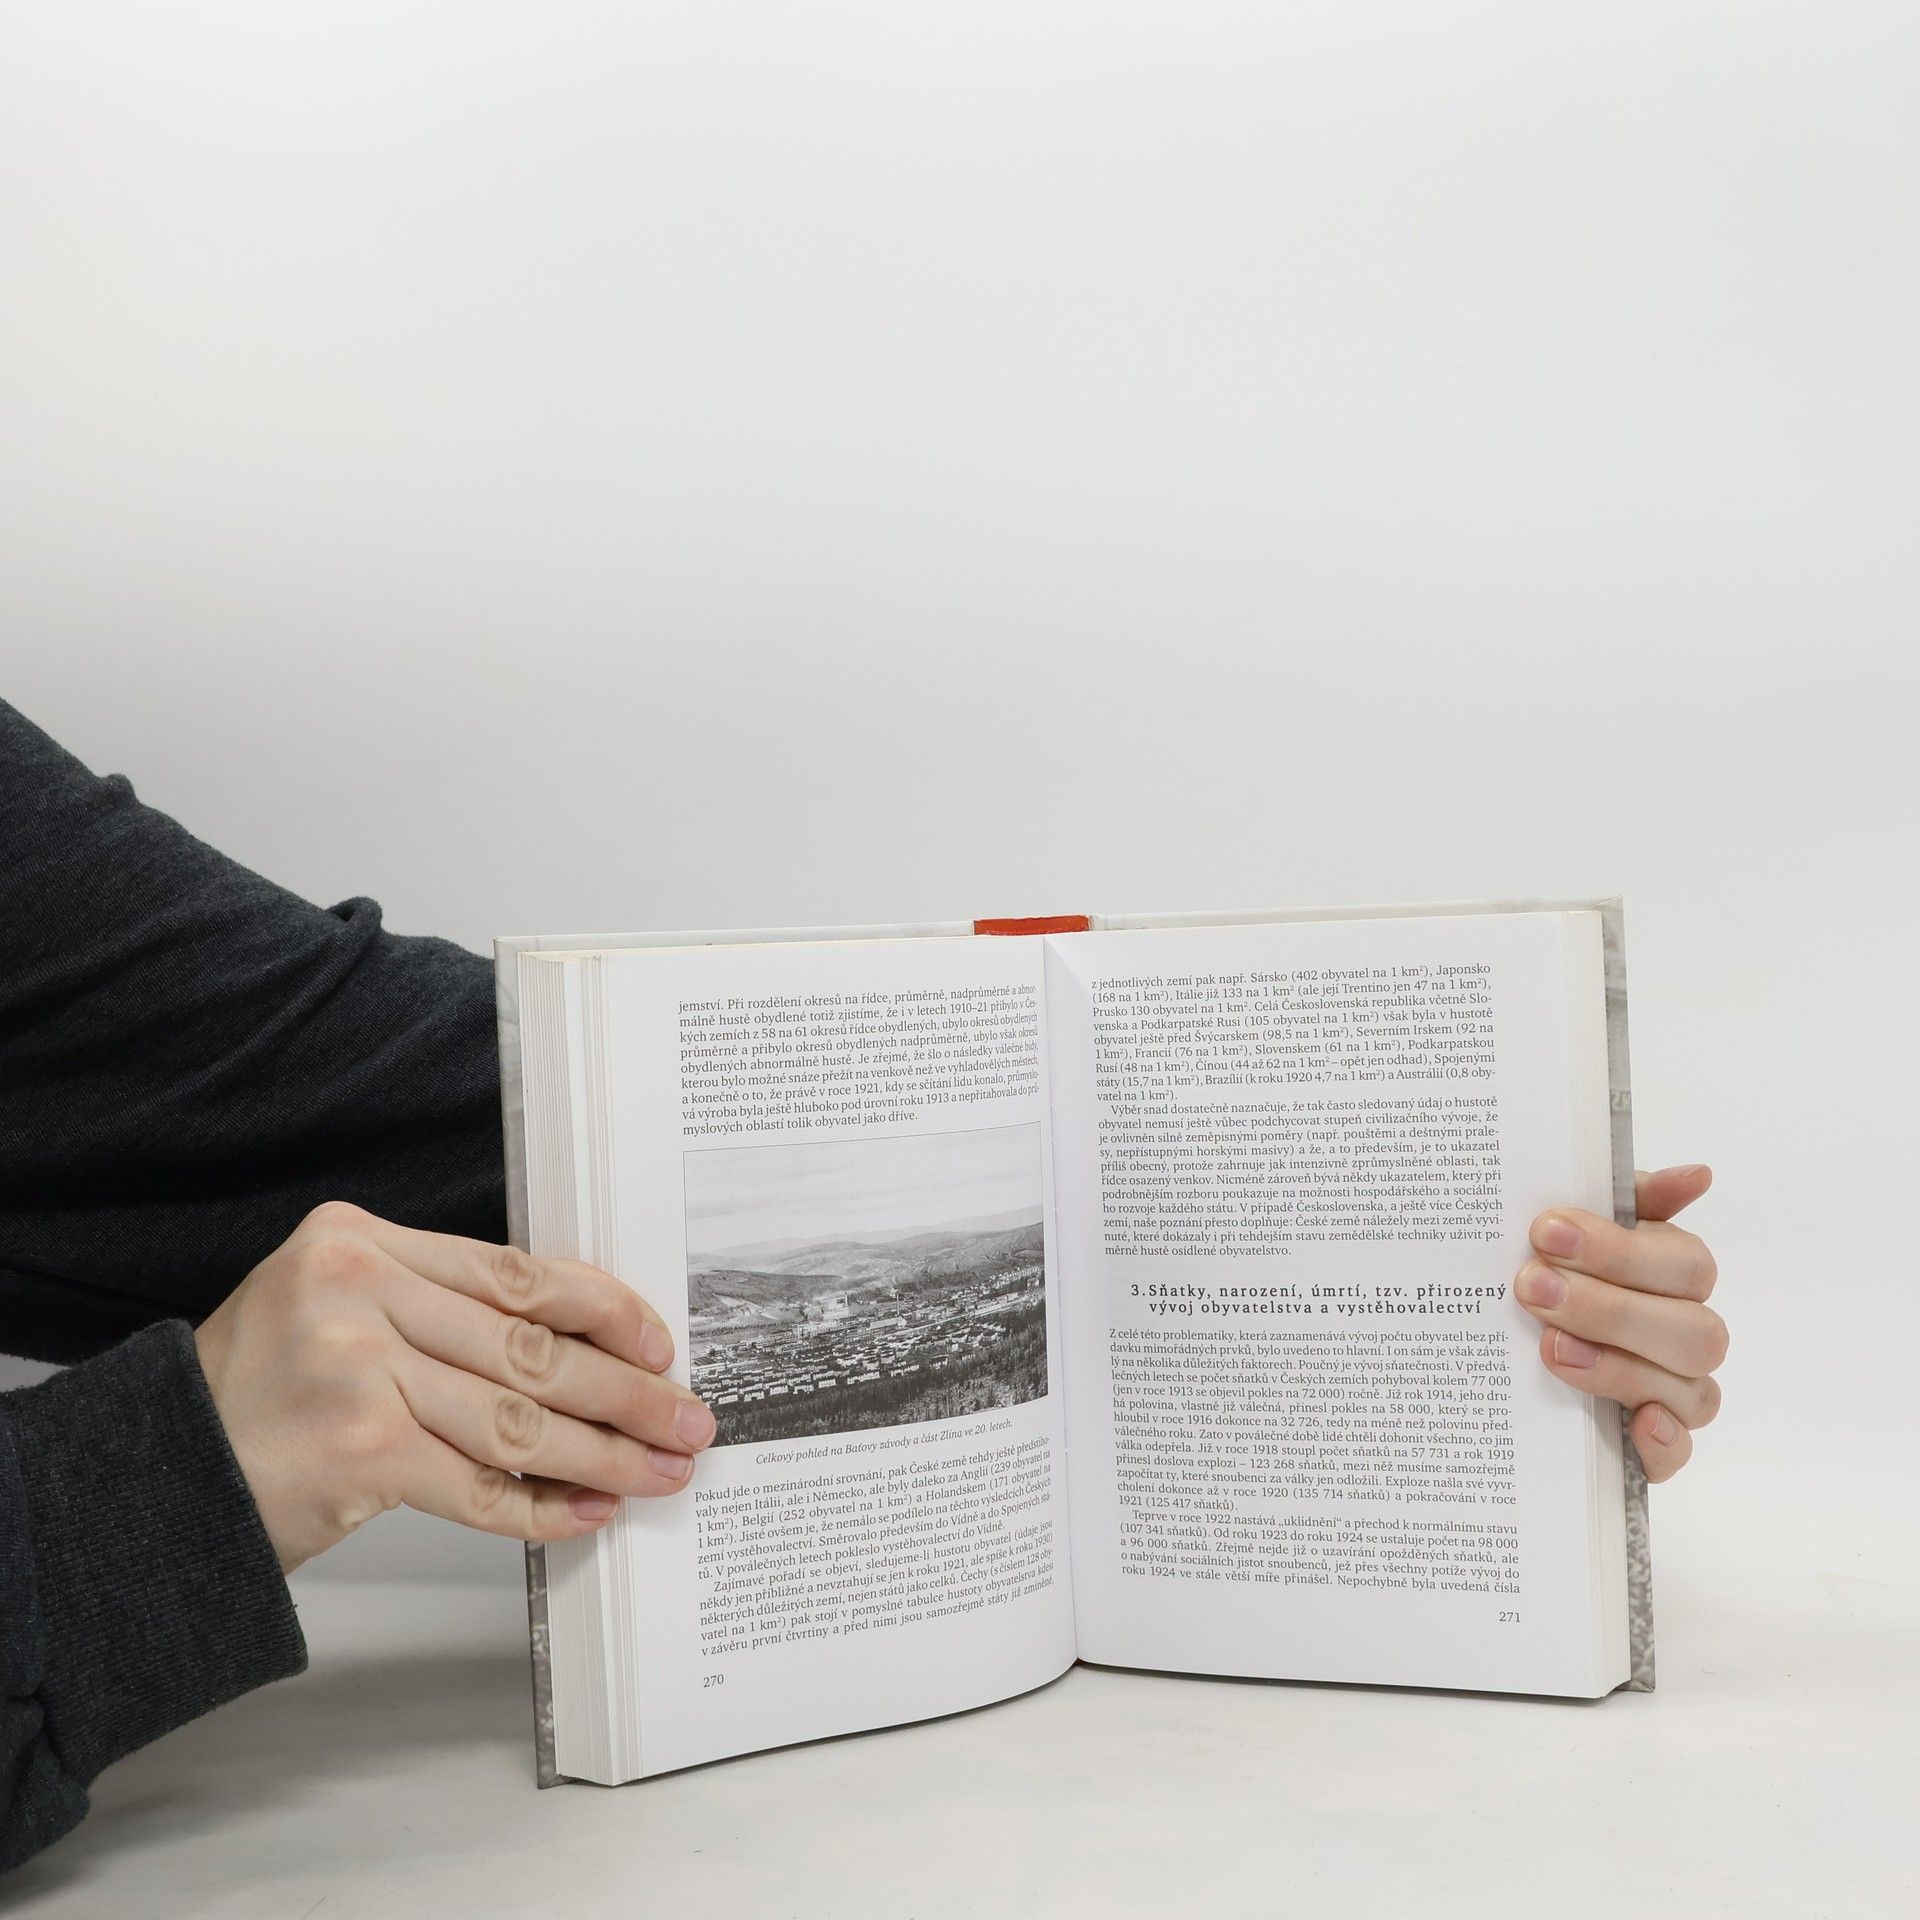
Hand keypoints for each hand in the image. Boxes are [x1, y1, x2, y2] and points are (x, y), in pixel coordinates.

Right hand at [193, 1201, 714, 1572]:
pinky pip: (478, 1482)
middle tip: (686, 1420)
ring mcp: (356, 1369)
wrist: (158, 1477)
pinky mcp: (358, 1451)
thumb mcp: (340, 1309)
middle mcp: (356, 1290)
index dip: (604, 1310)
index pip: (516, 1272)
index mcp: (359, 1239)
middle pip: (530, 1344)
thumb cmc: (262, 1393)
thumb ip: (441, 1309)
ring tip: (658, 1472)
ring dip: (602, 1453)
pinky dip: (541, 1506)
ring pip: (517, 1415)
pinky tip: (588, 1513)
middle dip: (625, 1391)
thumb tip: (587, 1347)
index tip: (659, 1345)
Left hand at [1515, 1164, 1725, 1482]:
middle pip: (1689, 1328)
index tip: (1545, 1232)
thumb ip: (1625, 1197)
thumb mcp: (1575, 1225)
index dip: (1619, 1250)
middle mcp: (1687, 1334)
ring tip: (1549, 1347)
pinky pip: (1680, 1453)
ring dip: (1619, 1366)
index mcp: (1674, 1276)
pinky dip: (1664, 1443)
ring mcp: (1676, 1393)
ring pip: (1689, 1388)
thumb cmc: (1552, 1268)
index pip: (1684, 1264)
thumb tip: (1696, 1175)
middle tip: (1531, 1288)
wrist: (1504, 1333)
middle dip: (1607, 1307)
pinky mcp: (1653, 1447)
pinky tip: (1637, 1422)